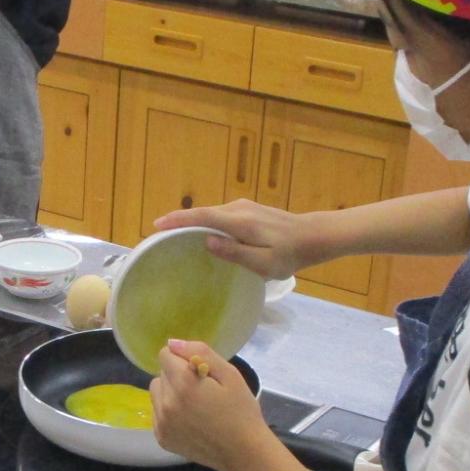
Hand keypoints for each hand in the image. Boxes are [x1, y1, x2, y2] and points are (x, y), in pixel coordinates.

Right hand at [149, 199, 316, 279]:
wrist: (312, 236)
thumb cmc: (289, 255)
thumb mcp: (263, 262)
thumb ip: (235, 253)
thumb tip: (208, 242)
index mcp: (240, 222)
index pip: (202, 217)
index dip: (178, 220)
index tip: (157, 225)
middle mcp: (238, 209)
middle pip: (203, 213)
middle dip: (179, 221)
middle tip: (158, 234)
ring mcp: (243, 207)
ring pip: (211, 214)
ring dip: (192, 222)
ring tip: (174, 235)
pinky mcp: (247, 210)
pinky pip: (220, 216)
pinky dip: (206, 223)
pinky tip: (200, 234)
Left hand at [150, 340, 273, 470]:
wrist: (243, 452)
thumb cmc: (241, 411)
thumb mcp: (230, 375)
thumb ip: (200, 353)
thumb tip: (172, 343)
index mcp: (183, 384)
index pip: (165, 354)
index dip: (183, 359)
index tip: (200, 371)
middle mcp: (166, 403)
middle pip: (160, 373)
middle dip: (177, 375)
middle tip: (202, 390)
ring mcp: (161, 423)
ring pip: (156, 393)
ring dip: (170, 393)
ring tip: (194, 405)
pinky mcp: (161, 438)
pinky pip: (157, 413)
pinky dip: (169, 412)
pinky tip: (190, 420)